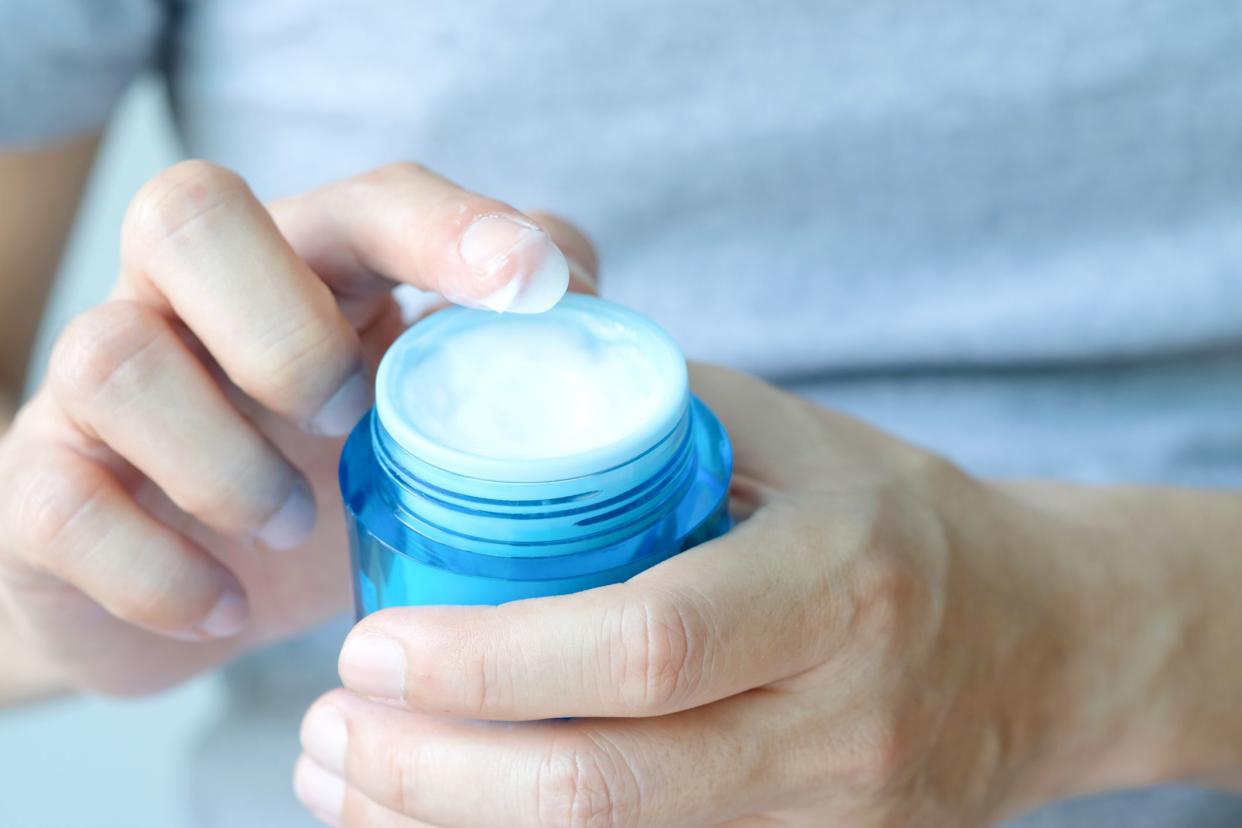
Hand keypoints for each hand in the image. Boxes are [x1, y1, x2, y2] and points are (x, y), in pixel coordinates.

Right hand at [0, 160, 596, 695]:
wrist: (199, 587)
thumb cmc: (334, 478)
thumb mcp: (425, 413)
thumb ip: (502, 341)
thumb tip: (576, 298)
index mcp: (304, 267)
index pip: (368, 200)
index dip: (449, 230)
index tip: (531, 290)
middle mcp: (189, 300)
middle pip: (188, 212)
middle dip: (287, 331)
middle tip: (346, 421)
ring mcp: (100, 387)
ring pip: (111, 357)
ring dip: (226, 465)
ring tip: (297, 524)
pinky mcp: (43, 486)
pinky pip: (58, 505)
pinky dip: (159, 572)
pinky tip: (227, 606)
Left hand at [294, 364, 1098, 827]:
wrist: (1049, 646)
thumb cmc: (907, 520)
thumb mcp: (799, 442)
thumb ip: (654, 418)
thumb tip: (502, 382)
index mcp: (839, 584)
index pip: (650, 644)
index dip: (495, 657)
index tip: (373, 642)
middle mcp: (838, 723)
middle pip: (608, 787)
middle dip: (435, 774)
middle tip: (326, 725)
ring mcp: (828, 818)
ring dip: (449, 826)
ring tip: (343, 776)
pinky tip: (439, 809)